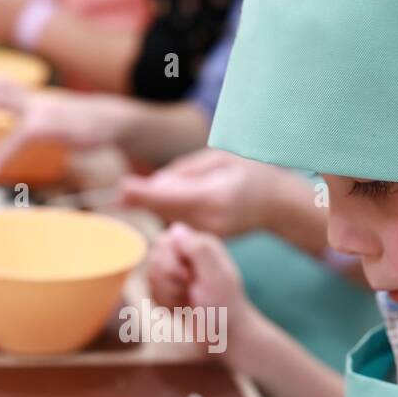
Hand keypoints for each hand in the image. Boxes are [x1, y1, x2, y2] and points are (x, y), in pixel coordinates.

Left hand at [0, 80, 129, 178]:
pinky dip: (0, 152)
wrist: (114, 120)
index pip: (0, 85)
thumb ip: (37, 124)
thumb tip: (23, 134)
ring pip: (1, 98)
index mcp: (35, 99)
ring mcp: (42, 109)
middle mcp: (35, 98)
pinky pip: (20, 135)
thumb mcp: (58, 121)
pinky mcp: (51, 126)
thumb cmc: (86, 125)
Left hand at [118, 149, 309, 237]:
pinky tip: (176, 197)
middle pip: (164, 209)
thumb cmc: (249, 170)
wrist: (276, 203)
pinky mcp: (206, 239)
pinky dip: (169, 209)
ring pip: (168, 216)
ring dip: (156, 201)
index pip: (172, 196)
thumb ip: (185, 171)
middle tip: (121, 189)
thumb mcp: (220, 157)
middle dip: (142, 197)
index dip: (144, 193)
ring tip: (162, 187)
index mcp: (215, 196)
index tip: (122, 187)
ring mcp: (208, 233)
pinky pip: (177, 222)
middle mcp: (210, 220)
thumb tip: (154, 185)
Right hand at [147, 222, 249, 316]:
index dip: (168, 261)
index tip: (187, 278)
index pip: (164, 240)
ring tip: (188, 302)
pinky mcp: (168, 289)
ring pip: (150, 277)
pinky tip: (182, 309)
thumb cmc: (224, 306)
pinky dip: (166, 305)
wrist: (224, 336)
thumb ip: (198, 250)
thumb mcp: (216, 276)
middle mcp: (186, 254)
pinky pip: (151, 293)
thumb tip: (176, 227)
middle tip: (189, 292)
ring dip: (168, 295)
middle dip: (167, 281)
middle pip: (153, 258)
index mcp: (199, 244)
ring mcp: (176, 271)